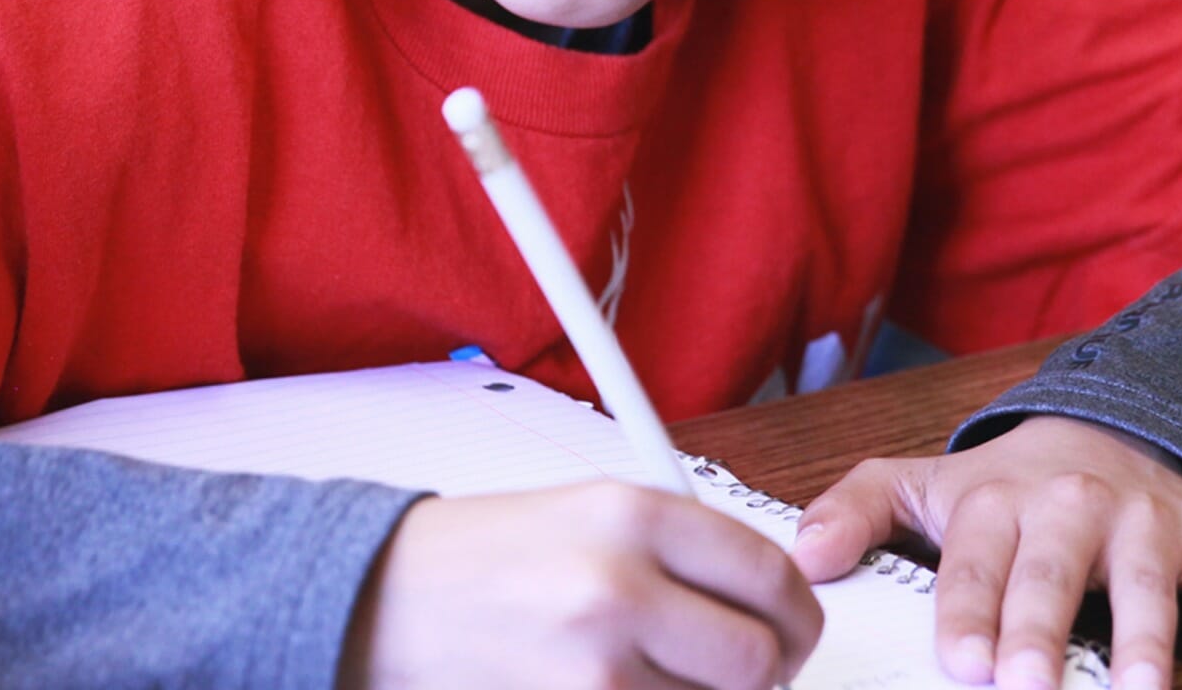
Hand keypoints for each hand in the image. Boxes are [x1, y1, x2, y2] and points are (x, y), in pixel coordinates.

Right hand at [340, 481, 824, 689]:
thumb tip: (766, 594)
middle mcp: (617, 587)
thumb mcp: (589, 509)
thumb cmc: (484, 554)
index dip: (796, 615)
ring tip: (663, 678)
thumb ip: (681, 545)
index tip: (792, 631)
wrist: (384, 598)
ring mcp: (594, 667)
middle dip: (764, 675)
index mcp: (633, 515)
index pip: (769, 575)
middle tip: (744, 673)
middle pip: (758, 659)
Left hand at [789, 416, 1181, 689]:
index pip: (975, 563)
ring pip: (1146, 580)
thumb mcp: (918, 486)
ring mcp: (1140, 522)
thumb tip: (804, 554)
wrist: (1092, 435)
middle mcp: (1068, 507)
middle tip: (1029, 684)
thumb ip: (856, 511)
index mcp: (994, 503)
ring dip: (1145, 636)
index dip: (968, 612)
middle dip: (1042, 629)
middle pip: (1053, 573)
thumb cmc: (1000, 487)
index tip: (963, 660)